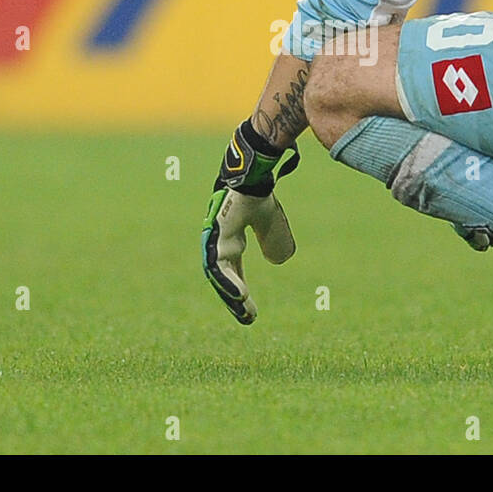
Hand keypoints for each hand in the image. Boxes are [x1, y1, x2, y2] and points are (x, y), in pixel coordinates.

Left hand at [202, 120, 298, 323]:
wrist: (255, 171)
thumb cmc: (259, 191)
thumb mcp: (271, 222)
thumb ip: (274, 239)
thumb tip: (278, 259)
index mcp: (230, 237)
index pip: (231, 269)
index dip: (238, 289)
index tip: (250, 311)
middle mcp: (218, 239)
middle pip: (221, 275)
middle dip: (234, 298)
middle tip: (248, 319)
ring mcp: (214, 236)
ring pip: (216, 273)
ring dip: (230, 293)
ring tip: (244, 311)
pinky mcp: (216, 234)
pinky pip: (217, 263)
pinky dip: (227, 281)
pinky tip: (238, 295)